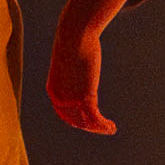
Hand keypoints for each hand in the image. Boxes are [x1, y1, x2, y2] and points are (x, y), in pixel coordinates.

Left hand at [44, 20, 117, 135]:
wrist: (75, 36)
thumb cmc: (73, 41)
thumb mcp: (69, 58)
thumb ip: (72, 67)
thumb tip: (78, 62)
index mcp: (53, 90)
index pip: (63, 113)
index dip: (76, 120)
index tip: (88, 121)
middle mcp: (59, 99)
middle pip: (74, 121)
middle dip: (88, 127)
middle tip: (100, 128)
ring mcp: (72, 99)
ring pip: (85, 122)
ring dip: (98, 128)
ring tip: (110, 129)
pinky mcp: (85, 97)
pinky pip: (95, 118)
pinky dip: (103, 125)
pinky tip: (111, 126)